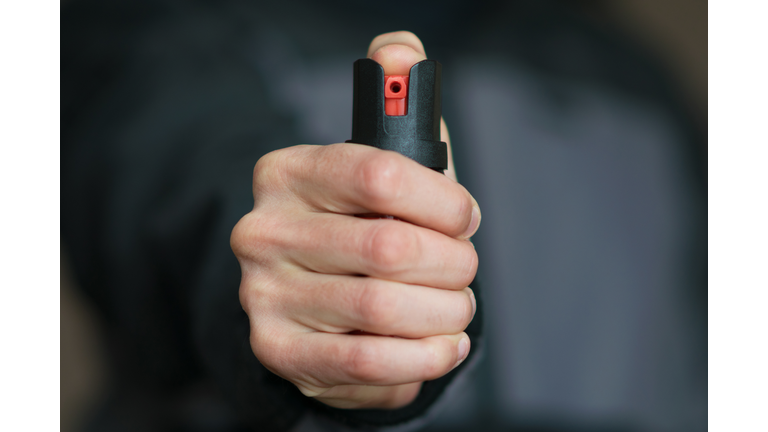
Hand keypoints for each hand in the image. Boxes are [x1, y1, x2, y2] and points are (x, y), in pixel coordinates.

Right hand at [231, 31, 480, 409]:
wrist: (314, 297)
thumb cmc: (365, 225)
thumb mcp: (384, 162)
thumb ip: (397, 101)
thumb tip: (401, 48)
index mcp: (288, 171)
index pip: (380, 172)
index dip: (443, 202)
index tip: (463, 218)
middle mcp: (263, 230)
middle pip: (390, 248)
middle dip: (452, 263)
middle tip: (462, 270)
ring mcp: (263, 294)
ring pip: (386, 308)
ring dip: (445, 311)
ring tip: (455, 307)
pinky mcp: (278, 351)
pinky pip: (368, 364)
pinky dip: (424, 358)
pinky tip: (442, 345)